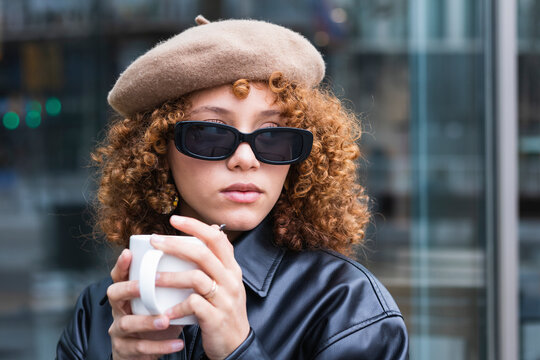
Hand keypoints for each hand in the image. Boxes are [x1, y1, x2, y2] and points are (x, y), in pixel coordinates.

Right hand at [107, 249, 183, 358]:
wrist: (151, 351)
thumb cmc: (159, 318)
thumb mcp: (161, 300)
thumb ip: (170, 284)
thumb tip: (197, 261)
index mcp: (127, 293)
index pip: (119, 275)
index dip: (121, 264)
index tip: (128, 253)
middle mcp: (119, 309)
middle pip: (114, 294)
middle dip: (129, 289)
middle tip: (145, 287)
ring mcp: (119, 331)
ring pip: (126, 324)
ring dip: (146, 322)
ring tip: (166, 320)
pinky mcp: (125, 350)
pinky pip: (140, 348)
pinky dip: (160, 346)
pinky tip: (177, 343)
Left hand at [151, 216, 249, 359]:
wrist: (236, 346)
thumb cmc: (224, 311)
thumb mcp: (227, 283)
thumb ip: (219, 260)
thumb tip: (214, 229)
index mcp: (232, 269)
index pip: (217, 239)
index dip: (196, 226)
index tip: (174, 220)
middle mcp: (231, 280)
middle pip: (203, 254)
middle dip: (175, 245)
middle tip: (155, 242)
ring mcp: (224, 299)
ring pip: (195, 278)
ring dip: (170, 277)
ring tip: (151, 280)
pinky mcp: (215, 317)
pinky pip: (193, 305)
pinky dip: (176, 307)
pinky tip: (165, 311)